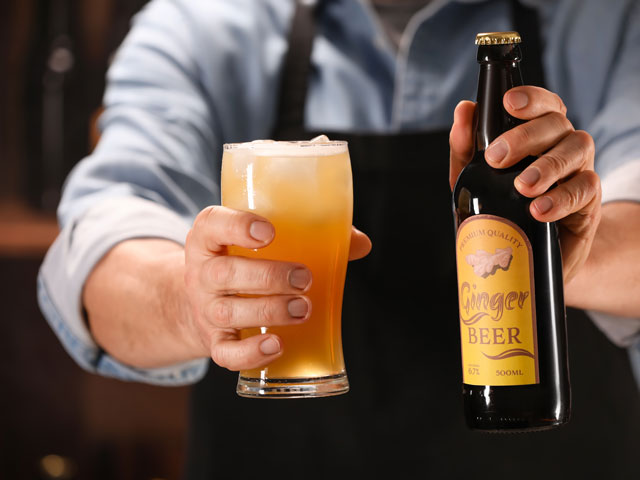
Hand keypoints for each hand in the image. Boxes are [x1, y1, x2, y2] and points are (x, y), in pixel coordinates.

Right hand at [184, 206, 370, 370]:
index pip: (211, 224)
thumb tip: (361, 243)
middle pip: (224, 273)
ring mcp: (205, 309)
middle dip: (268, 276)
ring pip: (228, 311)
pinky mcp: (214, 341)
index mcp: (210, 238)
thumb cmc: (244, 262)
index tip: (270, 232)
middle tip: (305, 278)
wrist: (202, 303)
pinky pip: (225, 352)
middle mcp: (202, 273)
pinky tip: (277, 346)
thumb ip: (309, 235)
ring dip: (269, 310)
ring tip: (303, 309)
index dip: (237, 226)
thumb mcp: (259, 241)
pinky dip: (250, 353)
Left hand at [449, 86, 601, 281]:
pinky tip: (539, 210)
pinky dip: (561, 198)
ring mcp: (579, 171)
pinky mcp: (588, 202)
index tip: (509, 103)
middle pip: (557, 124)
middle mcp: (562, 146)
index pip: (543, 105)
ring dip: (547, 165)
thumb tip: (464, 110)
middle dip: (525, 137)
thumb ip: (466, 148)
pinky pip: (585, 189)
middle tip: (497, 159)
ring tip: (523, 187)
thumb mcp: (474, 179)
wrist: (529, 255)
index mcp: (539, 136)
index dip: (531, 98)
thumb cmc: (501, 208)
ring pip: (576, 150)